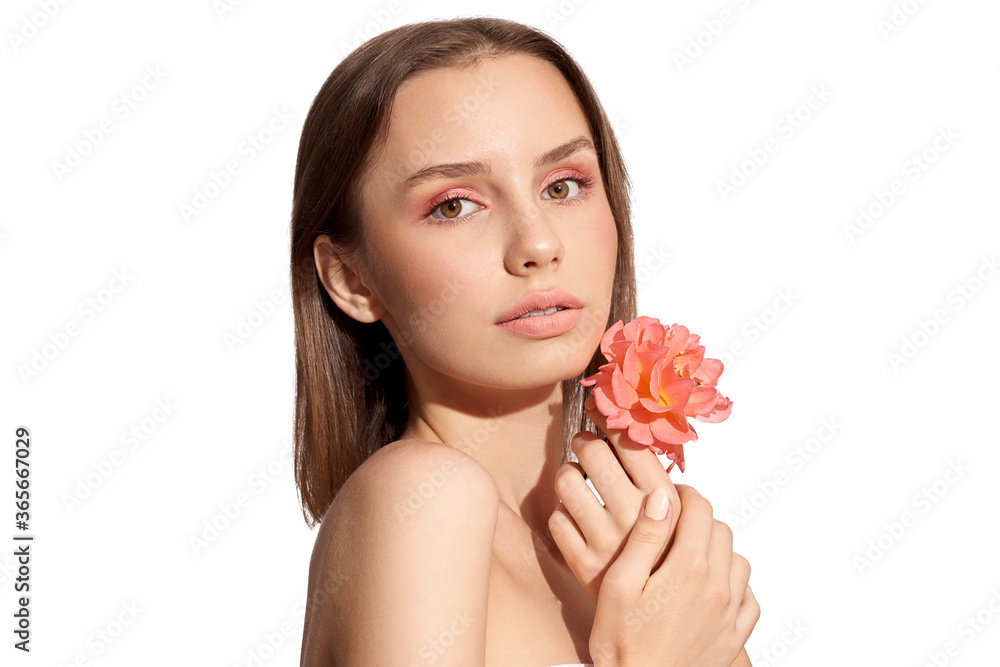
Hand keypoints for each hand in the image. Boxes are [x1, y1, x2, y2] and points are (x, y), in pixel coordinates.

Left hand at [548, 395, 680, 602]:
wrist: (662, 620)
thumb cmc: (668, 556)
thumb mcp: (679, 516)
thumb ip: (660, 480)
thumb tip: (635, 429)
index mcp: (665, 501)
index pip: (629, 442)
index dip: (608, 421)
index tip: (599, 412)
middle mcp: (635, 517)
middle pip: (592, 452)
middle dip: (583, 444)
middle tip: (585, 448)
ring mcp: (607, 540)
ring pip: (566, 480)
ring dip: (568, 476)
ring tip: (577, 482)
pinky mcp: (582, 563)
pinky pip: (555, 518)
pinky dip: (562, 515)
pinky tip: (575, 520)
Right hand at [589, 484, 758, 666]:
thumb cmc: (622, 644)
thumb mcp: (620, 585)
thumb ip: (645, 538)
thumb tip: (663, 499)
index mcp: (688, 569)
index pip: (700, 510)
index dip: (685, 495)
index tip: (671, 497)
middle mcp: (717, 587)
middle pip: (721, 530)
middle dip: (700, 520)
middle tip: (675, 525)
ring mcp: (730, 614)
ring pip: (738, 560)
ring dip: (718, 550)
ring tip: (691, 556)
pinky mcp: (735, 637)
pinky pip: (749, 598)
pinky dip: (735, 585)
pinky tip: (712, 589)